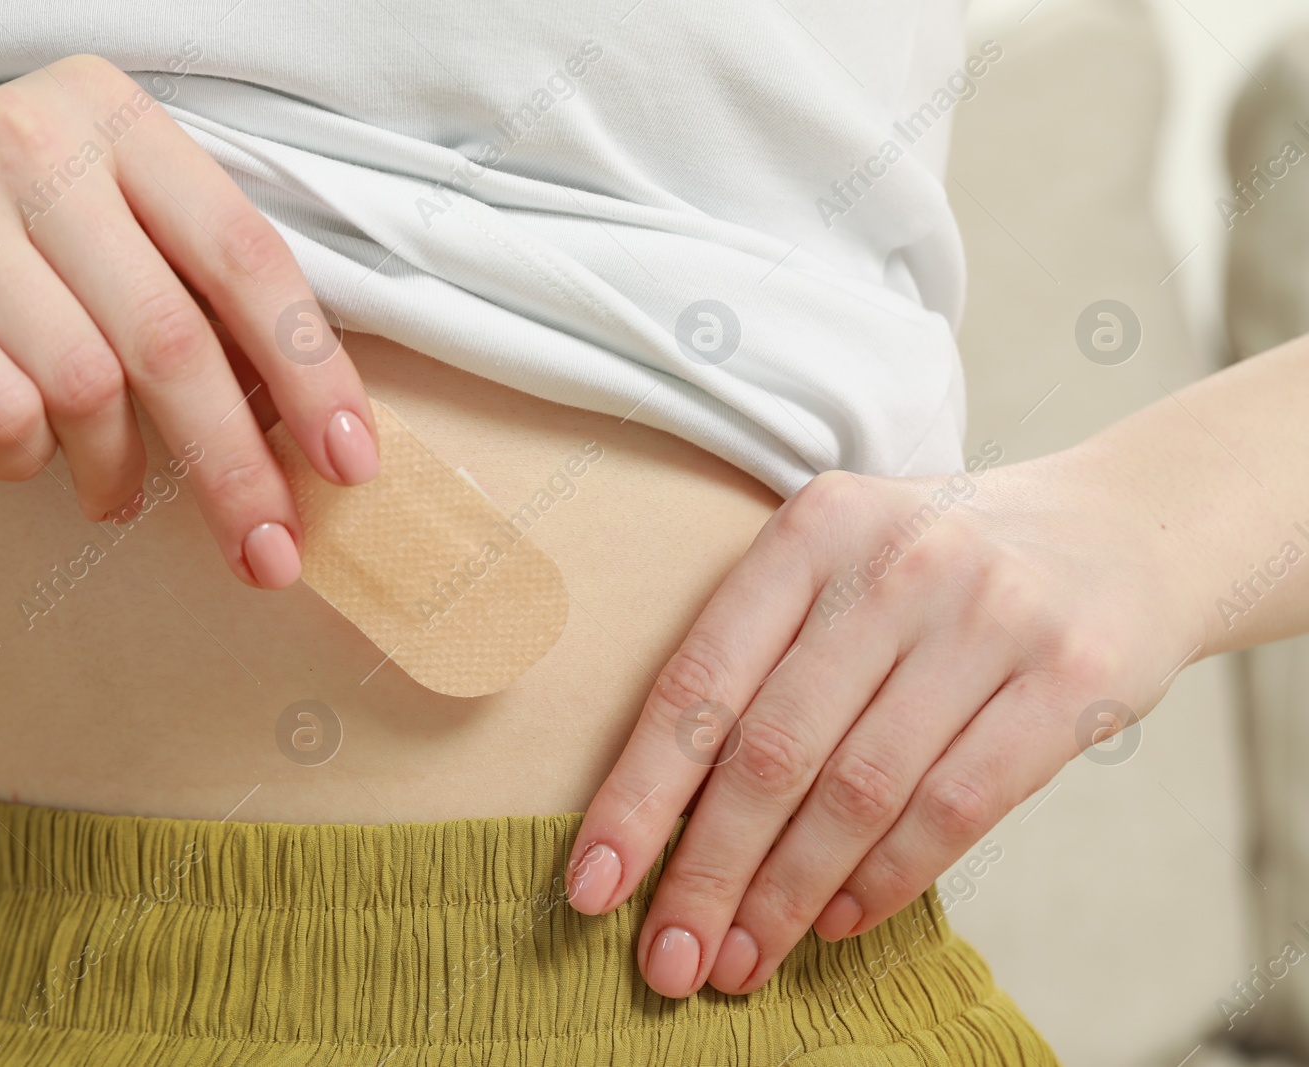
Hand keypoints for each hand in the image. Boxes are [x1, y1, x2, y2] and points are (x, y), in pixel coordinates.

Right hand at [0, 54, 376, 588]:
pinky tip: (23, 459)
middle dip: (235, 465)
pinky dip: (26, 462)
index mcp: (116, 118)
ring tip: (113, 494)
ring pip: (86, 385)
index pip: (245, 256)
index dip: (312, 370)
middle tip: (268, 550)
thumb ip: (192, 293)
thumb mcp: (97, 235)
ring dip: (117, 470)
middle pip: (173, 337)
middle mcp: (33, 135)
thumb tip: (309, 423)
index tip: (353, 461)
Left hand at [563, 449, 1203, 996]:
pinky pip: (956, 807)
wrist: (1123, 531)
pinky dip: (887, 880)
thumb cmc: (942, 571)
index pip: (700, 680)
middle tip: (670, 958)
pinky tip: (840, 922)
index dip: (639, 793)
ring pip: (859, 791)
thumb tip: (666, 821)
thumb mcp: (842, 567)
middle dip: (707, 872)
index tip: (594, 886)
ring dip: (790, 895)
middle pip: (772, 751)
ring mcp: (988, 617)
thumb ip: (762, 661)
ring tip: (744, 958)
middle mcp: (894, 564)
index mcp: (812, 530)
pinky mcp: (1070, 679)